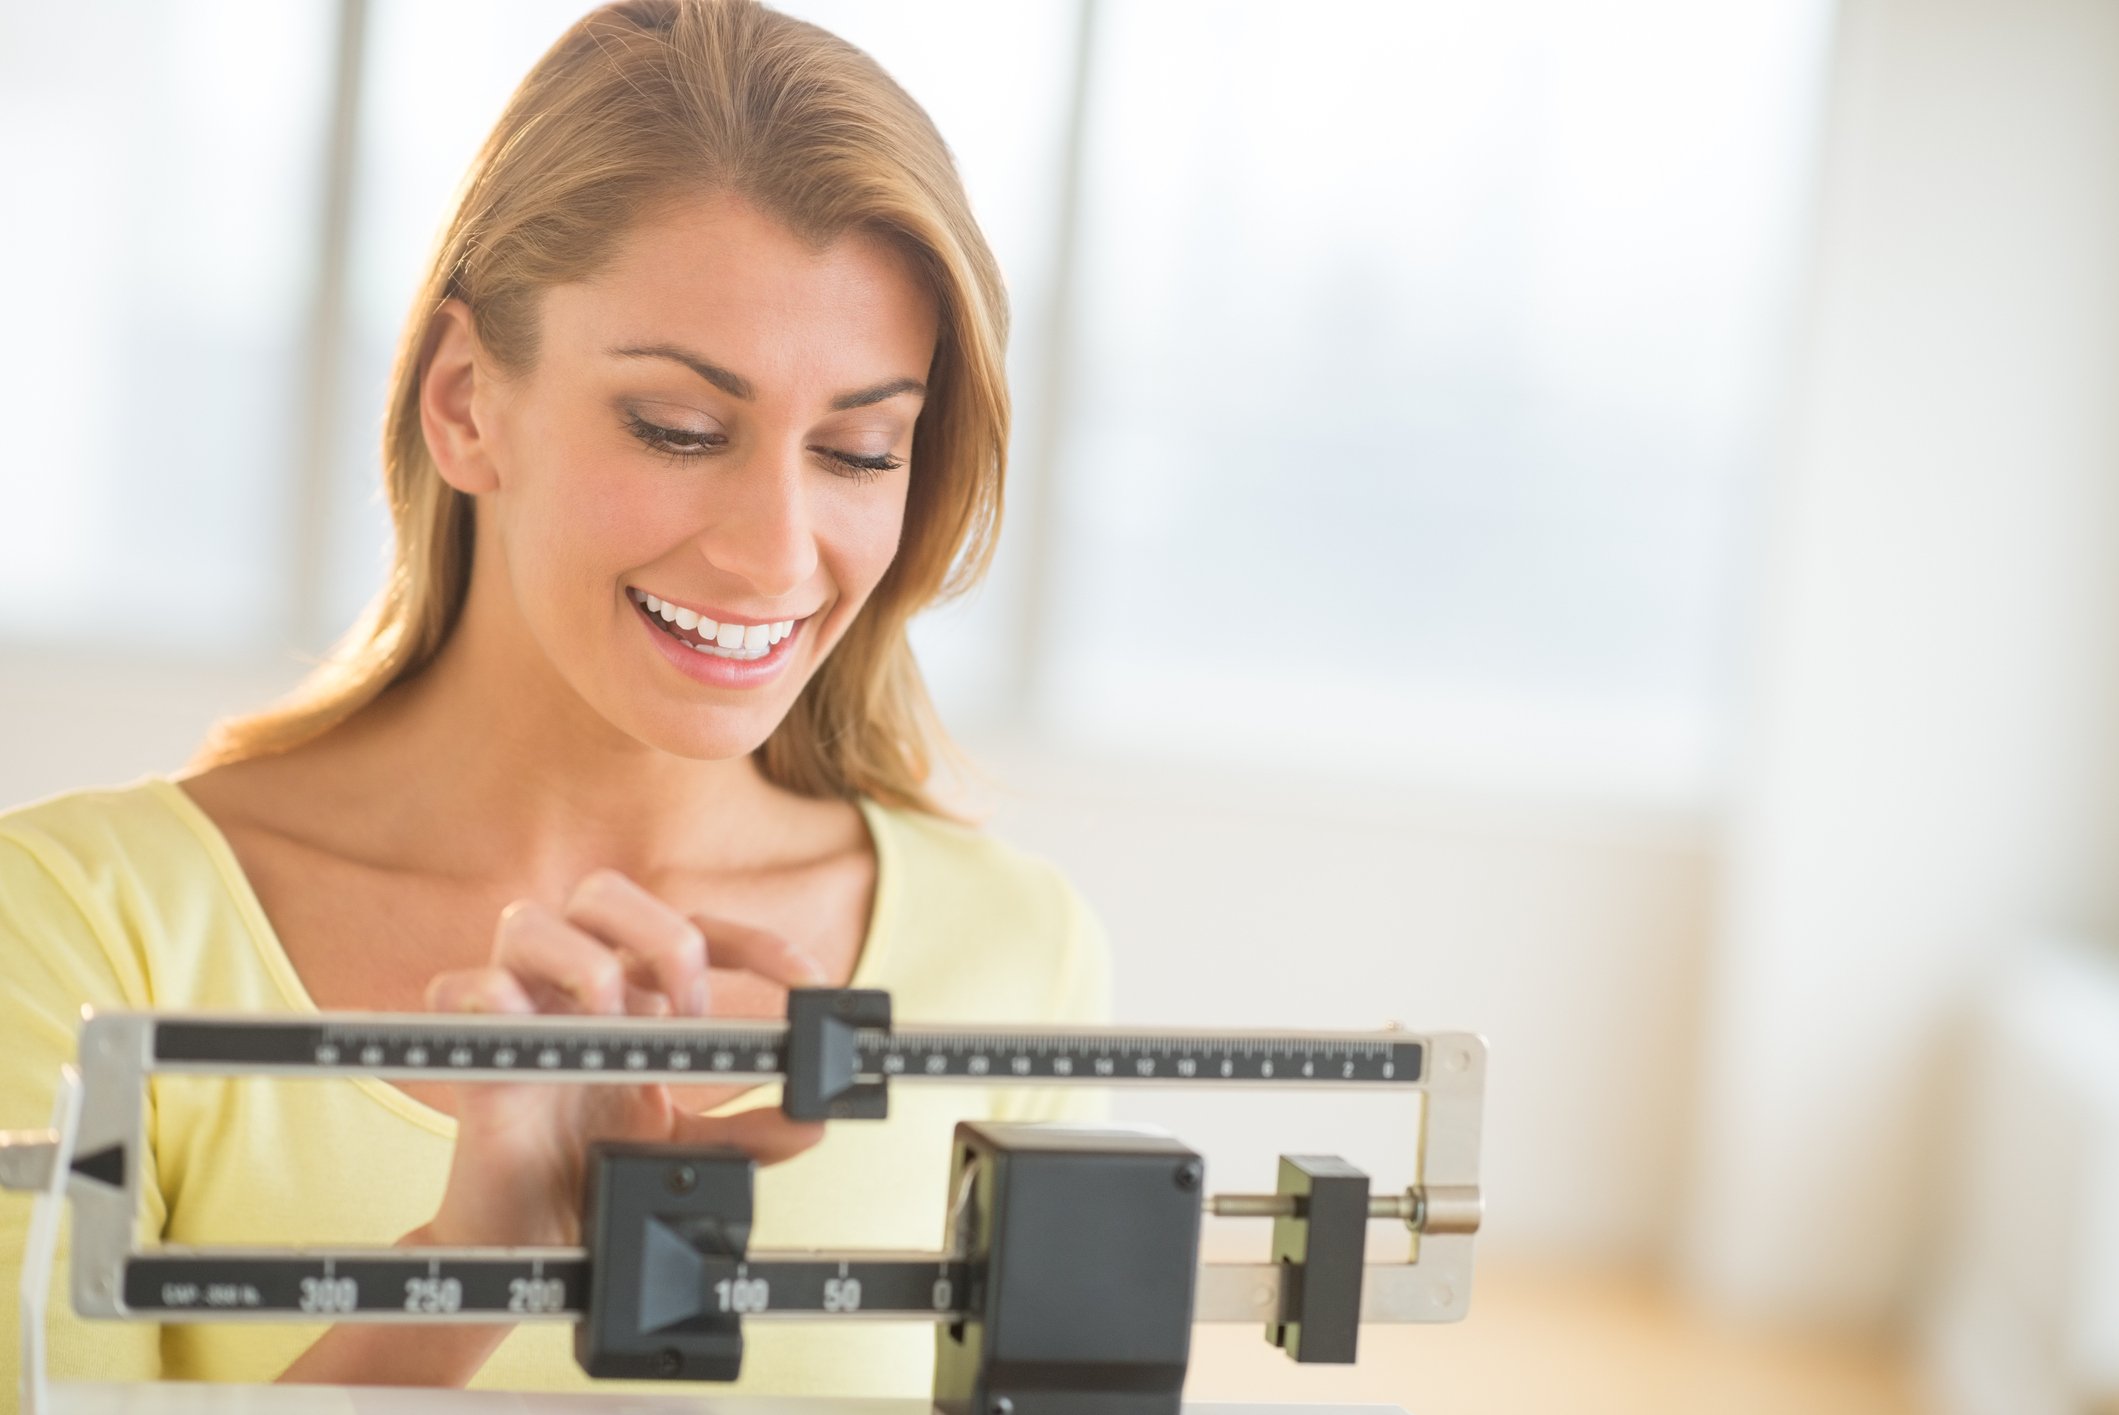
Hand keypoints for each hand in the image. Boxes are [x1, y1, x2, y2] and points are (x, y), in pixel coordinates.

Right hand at [416, 869, 828, 1248]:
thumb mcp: (688, 1150)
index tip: (809, 982)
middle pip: (604, 892)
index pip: (694, 930)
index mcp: (630, 997)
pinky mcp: (467, 1055)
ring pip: (528, 921)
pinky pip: (460, 986)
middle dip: (662, 937)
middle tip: (689, 1013)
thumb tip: (813, 1118)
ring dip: (585, 967)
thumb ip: (753, 1133)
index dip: (756, 943)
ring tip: (612, 1034)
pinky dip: (495, 996)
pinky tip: (535, 1040)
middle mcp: (571, 989)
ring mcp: (517, 1015)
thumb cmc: (593, 1177)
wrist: (532, 1246)